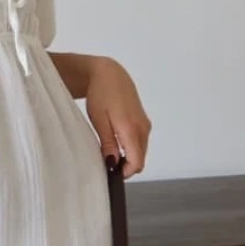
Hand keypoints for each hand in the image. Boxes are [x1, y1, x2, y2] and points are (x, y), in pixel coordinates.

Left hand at [85, 56, 151, 177]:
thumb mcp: (99, 120)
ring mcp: (145, 124)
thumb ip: (108, 143)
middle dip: (125, 165)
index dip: (124, 172)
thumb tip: (113, 164)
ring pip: (140, 151)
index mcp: (132, 129)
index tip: (109, 171)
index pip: (137, 162)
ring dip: (128, 155)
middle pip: (140, 159)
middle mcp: (143, 128)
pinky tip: (115, 138)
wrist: (109, 73)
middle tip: (105, 160)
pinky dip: (130, 146)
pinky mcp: (144, 121)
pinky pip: (140, 141)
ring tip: (108, 148)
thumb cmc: (101, 94)